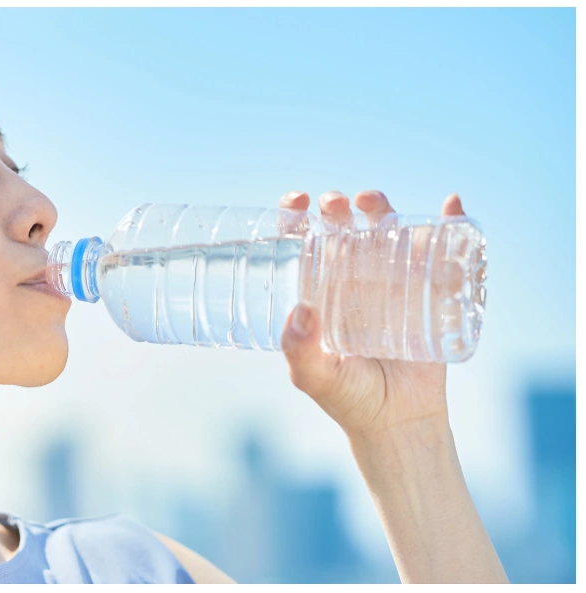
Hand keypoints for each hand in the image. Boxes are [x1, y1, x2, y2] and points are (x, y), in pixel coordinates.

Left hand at [277, 190, 465, 438]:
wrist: (400, 422)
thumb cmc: (350, 399)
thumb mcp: (315, 377)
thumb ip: (300, 351)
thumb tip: (300, 311)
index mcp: (318, 291)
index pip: (302, 243)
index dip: (295, 215)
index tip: (297, 202)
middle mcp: (352, 280)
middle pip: (343, 229)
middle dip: (338, 207)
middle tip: (337, 205)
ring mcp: (392, 283)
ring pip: (387, 232)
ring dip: (383, 208)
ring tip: (374, 203)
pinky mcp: (430, 293)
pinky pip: (441, 254)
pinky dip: (449, 225)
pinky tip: (450, 207)